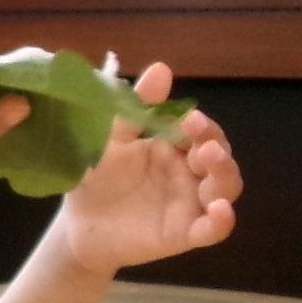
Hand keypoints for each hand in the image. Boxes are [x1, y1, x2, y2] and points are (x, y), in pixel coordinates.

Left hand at [54, 62, 241, 276]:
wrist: (76, 225)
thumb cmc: (95, 178)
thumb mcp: (109, 139)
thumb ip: (134, 109)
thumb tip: (162, 68)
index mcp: (174, 148)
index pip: (202, 133)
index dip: (202, 127)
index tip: (189, 121)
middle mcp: (190, 174)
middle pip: (220, 158)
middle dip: (216, 147)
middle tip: (203, 143)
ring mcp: (190, 204)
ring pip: (225, 188)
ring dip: (225, 175)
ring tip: (212, 163)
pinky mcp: (184, 234)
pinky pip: (213, 229)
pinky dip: (222, 221)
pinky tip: (220, 210)